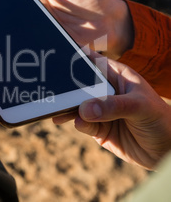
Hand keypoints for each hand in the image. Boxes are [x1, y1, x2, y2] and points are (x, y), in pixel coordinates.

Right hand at [5, 0, 133, 59]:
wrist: (111, 22)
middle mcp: (40, 14)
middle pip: (19, 15)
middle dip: (8, 16)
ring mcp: (45, 29)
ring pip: (25, 29)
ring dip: (17, 30)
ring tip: (4, 29)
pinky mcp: (52, 43)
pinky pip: (37, 42)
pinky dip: (30, 42)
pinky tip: (21, 41)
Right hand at [53, 56, 170, 169]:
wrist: (165, 152)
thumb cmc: (161, 121)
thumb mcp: (140, 107)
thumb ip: (113, 106)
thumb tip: (84, 109)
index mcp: (116, 76)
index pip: (91, 62)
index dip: (74, 58)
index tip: (57, 59)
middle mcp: (104, 91)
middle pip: (78, 85)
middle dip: (65, 87)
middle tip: (51, 89)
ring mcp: (99, 110)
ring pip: (76, 106)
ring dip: (66, 108)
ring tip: (56, 110)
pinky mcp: (97, 128)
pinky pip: (81, 123)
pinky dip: (76, 123)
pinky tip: (75, 123)